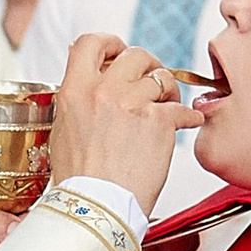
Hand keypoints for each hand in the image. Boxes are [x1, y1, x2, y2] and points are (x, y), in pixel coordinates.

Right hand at [49, 34, 180, 215]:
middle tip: (152, 82)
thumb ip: (77, 103)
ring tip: (168, 106)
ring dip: (169, 91)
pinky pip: (182, 109)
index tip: (119, 50)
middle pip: (135, 55)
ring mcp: (132, 104)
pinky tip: (187, 124)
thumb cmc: (80, 182)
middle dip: (148, 66)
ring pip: (161, 78)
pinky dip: (188, 117)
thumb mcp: (62, 132)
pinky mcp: (158, 122)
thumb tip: (88, 88)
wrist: (97, 208)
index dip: (109, 42)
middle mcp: (103, 91)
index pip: (90, 43)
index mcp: (75, 90)